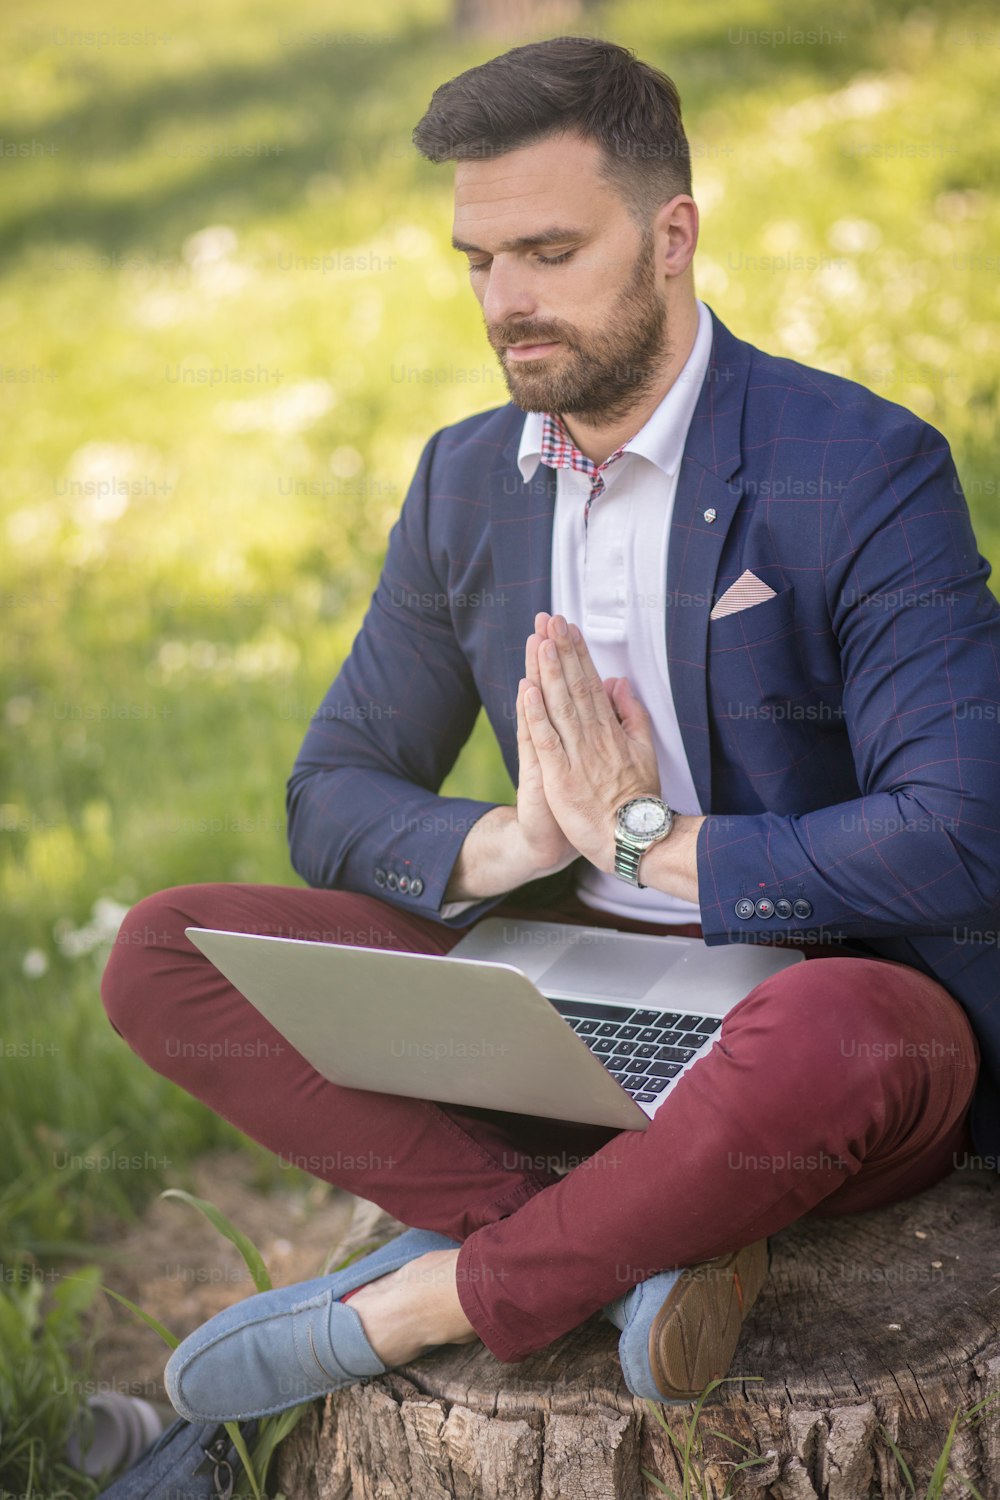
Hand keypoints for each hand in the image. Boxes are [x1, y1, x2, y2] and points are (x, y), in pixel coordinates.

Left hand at [521, 613, 660, 871]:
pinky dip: (537, 715)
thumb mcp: (645, 751)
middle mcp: (595, 737)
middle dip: (563, 651)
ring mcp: (578, 756)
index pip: (591, 684)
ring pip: (561, 706)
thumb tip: (621, 683)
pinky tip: (528, 690)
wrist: (634, 839)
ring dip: (550, 672)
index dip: (579, 654)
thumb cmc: (637, 798)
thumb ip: (632, 715)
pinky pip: (548, 741)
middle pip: (575, 687)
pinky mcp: (562, 777)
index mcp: (611, 730)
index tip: (569, 628)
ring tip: (542, 641)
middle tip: (551, 619)